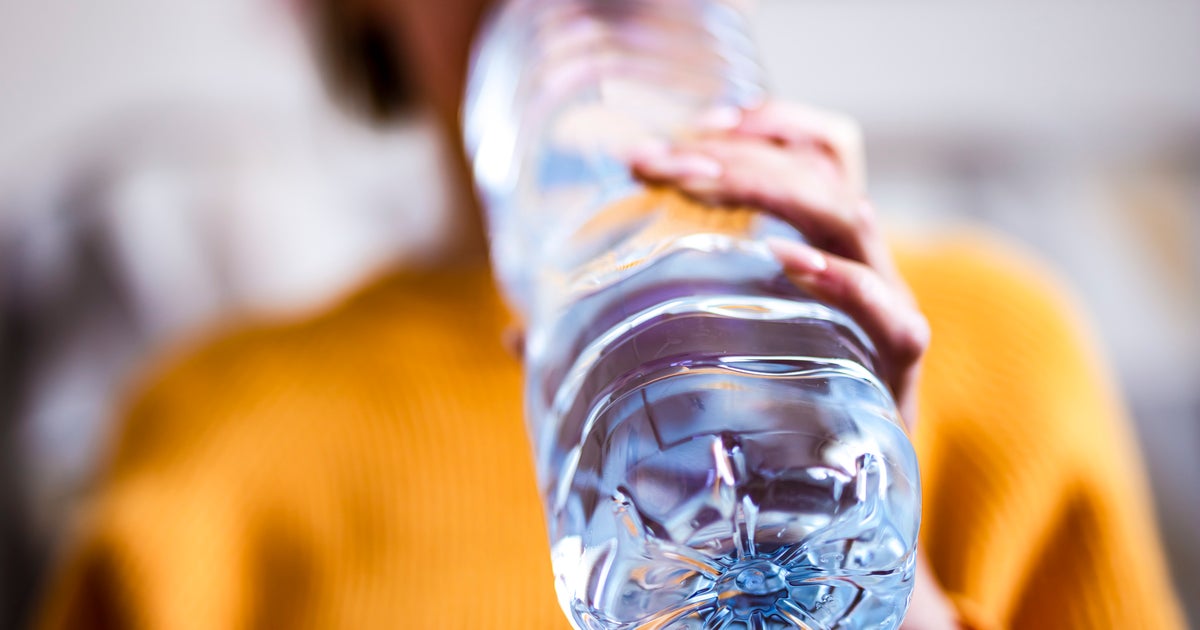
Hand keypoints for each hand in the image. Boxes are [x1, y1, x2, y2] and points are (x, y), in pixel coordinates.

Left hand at [631, 100, 955, 628]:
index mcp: (817, 257)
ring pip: (853, 218)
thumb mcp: (680, 370)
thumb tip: (513, 330)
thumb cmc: (747, 435)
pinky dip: (841, 278)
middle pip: (823, 174)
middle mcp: (856, 273)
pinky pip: (885, 311)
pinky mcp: (893, 374)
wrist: (812, 533)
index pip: (821, 157)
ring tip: (700, 181)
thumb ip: (609, 344)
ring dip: (776, 186)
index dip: (768, 125)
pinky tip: (784, 260)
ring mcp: (880, 318)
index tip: (693, 124)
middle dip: (738, 151)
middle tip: (658, 159)